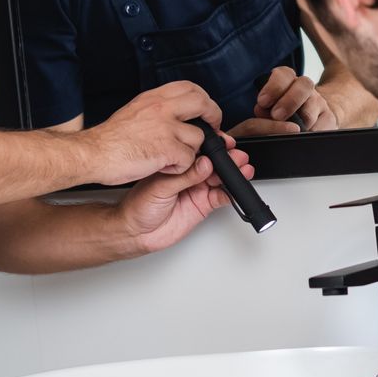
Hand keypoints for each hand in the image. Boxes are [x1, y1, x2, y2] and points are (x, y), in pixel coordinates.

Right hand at [85, 82, 221, 185]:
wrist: (92, 153)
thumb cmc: (109, 140)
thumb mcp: (134, 112)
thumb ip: (156, 110)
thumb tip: (175, 115)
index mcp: (153, 98)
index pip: (189, 87)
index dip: (203, 99)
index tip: (204, 111)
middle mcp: (162, 108)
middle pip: (203, 103)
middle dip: (214, 117)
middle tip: (213, 130)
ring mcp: (166, 128)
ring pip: (199, 137)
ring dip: (191, 151)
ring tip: (173, 158)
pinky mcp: (167, 149)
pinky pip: (189, 159)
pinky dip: (180, 168)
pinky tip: (165, 168)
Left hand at [117, 143, 253, 254]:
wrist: (135, 232)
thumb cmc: (138, 206)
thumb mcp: (160, 186)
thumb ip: (186, 176)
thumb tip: (205, 163)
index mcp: (177, 164)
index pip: (200, 152)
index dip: (214, 148)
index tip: (225, 144)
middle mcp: (189, 176)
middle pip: (214, 164)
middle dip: (228, 159)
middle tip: (237, 157)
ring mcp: (197, 190)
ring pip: (220, 179)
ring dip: (233, 174)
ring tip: (242, 169)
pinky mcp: (202, 206)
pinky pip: (220, 198)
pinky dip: (230, 193)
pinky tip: (234, 190)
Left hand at [249, 67, 338, 132]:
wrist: (312, 118)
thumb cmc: (284, 113)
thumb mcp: (271, 107)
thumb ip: (265, 108)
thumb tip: (260, 110)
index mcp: (288, 81)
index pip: (283, 75)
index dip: (273, 87)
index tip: (263, 102)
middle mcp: (305, 88)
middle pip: (304, 85)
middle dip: (289, 101)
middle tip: (276, 115)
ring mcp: (319, 102)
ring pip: (315, 104)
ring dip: (303, 117)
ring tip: (292, 130)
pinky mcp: (329, 117)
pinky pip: (324, 122)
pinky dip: (313, 130)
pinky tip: (304, 136)